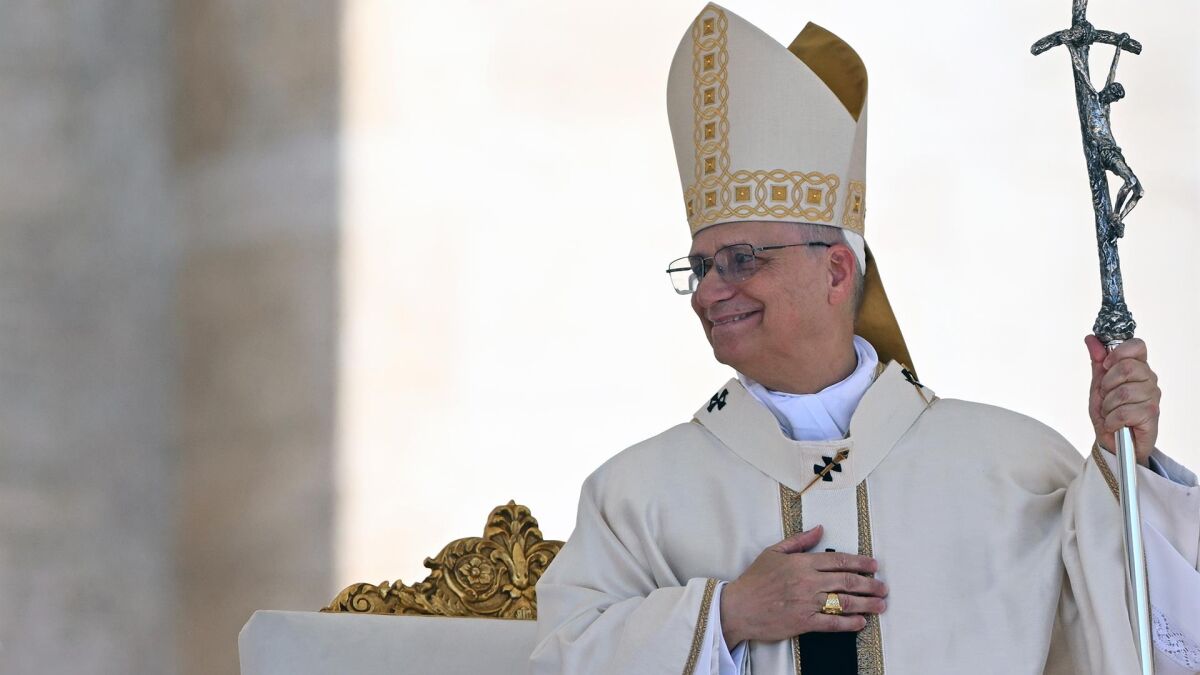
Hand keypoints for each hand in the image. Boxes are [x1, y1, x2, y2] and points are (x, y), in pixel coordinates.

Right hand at [719, 525, 886, 645]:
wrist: (737, 607)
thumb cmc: (754, 580)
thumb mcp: (773, 552)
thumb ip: (799, 541)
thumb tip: (819, 529)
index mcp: (802, 563)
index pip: (839, 560)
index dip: (860, 562)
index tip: (874, 566)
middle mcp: (808, 582)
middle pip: (847, 581)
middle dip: (870, 584)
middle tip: (883, 587)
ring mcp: (807, 603)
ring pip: (844, 602)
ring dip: (866, 604)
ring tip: (880, 605)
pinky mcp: (804, 622)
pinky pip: (832, 623)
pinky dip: (849, 623)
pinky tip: (861, 622)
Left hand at [1085, 335, 1160, 464]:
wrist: (1113, 442)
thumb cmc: (1109, 413)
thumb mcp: (1098, 385)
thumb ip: (1097, 361)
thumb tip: (1091, 339)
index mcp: (1138, 368)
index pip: (1137, 346)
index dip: (1118, 352)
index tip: (1105, 366)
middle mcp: (1149, 380)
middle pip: (1126, 367)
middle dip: (1106, 385)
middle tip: (1106, 397)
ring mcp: (1153, 397)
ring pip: (1123, 392)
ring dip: (1107, 406)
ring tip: (1110, 413)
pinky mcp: (1152, 415)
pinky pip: (1124, 412)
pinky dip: (1112, 420)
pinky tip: (1114, 424)